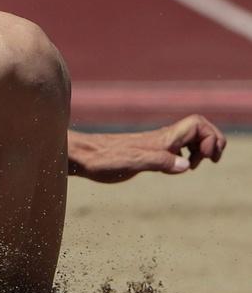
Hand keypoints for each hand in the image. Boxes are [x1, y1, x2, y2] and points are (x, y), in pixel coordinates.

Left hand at [68, 115, 226, 183]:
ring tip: (193, 166)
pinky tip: (177, 168)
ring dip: (201, 150)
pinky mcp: (148, 153)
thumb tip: (185, 165)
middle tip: (205, 161)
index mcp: (161, 139)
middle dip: (212, 142)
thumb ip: (158, 162)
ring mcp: (155, 145)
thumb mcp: (131, 163)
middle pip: (199, 129)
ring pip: (190, 139)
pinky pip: (177, 149)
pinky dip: (186, 156)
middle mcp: (161, 139)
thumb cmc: (102, 160)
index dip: (210, 137)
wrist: (80, 156)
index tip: (203, 158)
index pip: (198, 124)